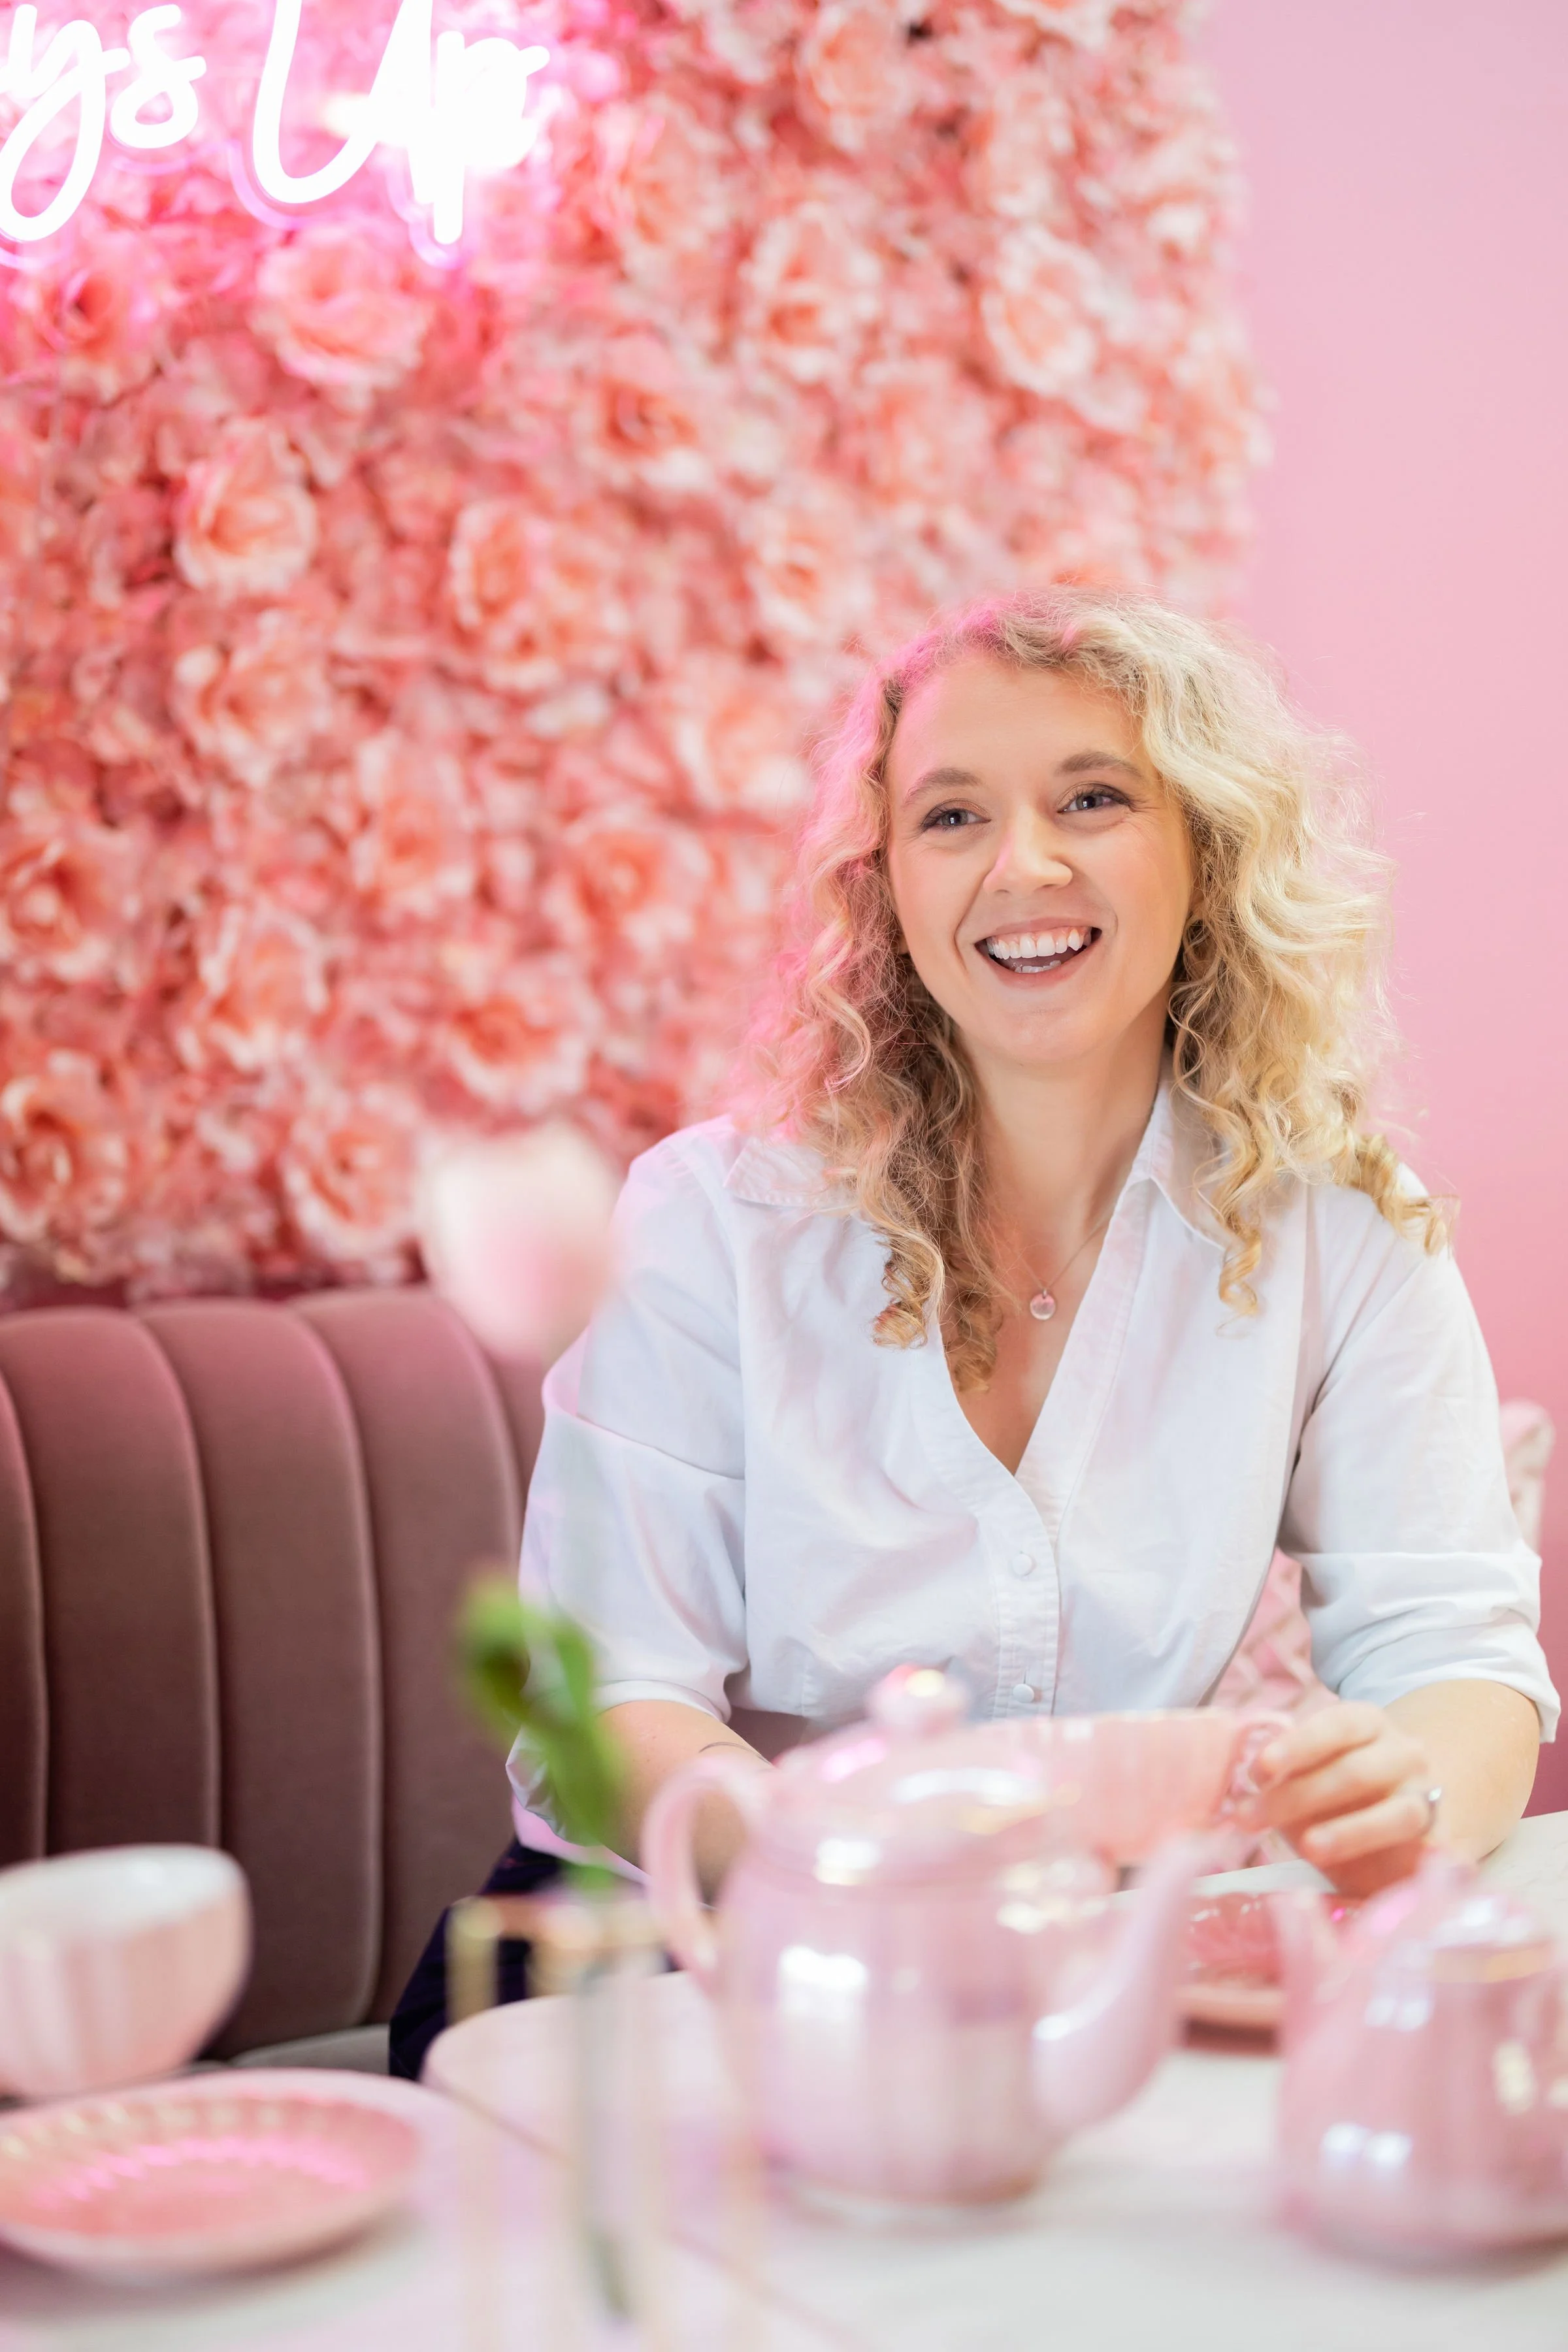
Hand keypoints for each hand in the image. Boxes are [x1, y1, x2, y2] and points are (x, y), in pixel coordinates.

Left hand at [1245, 1702, 1439, 1896]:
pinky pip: (1443, 1854)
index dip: (1297, 1745)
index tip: (1258, 1771)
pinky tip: (1420, 1869)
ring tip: (1309, 1848)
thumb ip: (1283, 1782)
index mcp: (1367, 1725)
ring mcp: (1429, 1798)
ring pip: (1398, 1812)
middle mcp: (1403, 1755)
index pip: (1336, 1725)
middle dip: (1300, 1796)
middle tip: (1251, 1820)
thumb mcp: (1311, 1777)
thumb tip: (1241, 1803)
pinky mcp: (1446, 1844)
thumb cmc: (1342, 1795)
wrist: (1412, 1813)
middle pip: (1355, 1771)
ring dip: (1350, 1832)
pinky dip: (1437, 1862)